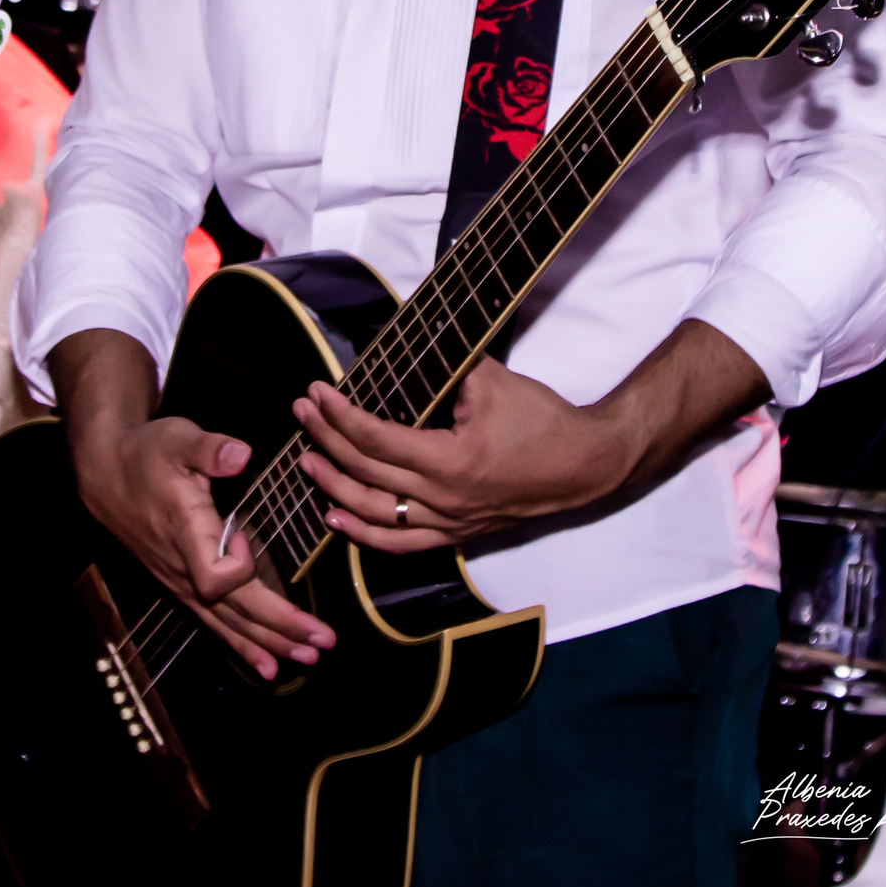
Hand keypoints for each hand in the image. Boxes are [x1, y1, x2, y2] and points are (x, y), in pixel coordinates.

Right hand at [49, 329, 334, 680]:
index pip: (215, 575)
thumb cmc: (147, 454)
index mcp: (186, 532)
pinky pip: (216, 623)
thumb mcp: (177, 438)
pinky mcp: (182, 585)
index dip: (239, 564)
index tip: (244, 533)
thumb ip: (210, 449)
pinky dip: (244, 645)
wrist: (107, 474)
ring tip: (307, 658)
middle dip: (281, 627)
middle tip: (324, 641)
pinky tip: (265, 665)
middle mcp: (183, 568)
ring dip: (270, 643)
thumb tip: (241, 455)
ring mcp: (181, 582)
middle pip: (235, 611)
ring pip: (229, 624)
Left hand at [293, 355, 608, 553]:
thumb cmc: (541, 421)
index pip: (377, 439)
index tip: (317, 393)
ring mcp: (449, 523)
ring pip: (376, 514)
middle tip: (302, 412)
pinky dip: (365, 533)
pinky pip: (402, 543)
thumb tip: (404, 343)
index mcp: (450, 462)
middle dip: (327, 441)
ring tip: (306, 463)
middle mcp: (444, 500)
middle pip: (368, 473)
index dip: (341, 416)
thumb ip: (444, 366)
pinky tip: (337, 518)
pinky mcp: (457, 533)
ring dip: (335, 487)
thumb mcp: (491, 381)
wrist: (583, 465)